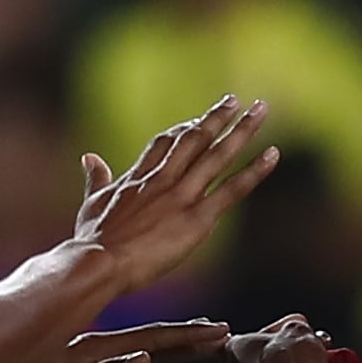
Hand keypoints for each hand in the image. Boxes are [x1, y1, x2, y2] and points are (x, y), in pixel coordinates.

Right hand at [73, 98, 279, 291]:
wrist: (97, 262)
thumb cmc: (92, 240)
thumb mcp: (92, 203)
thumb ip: (96, 178)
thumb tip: (89, 157)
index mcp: (138, 177)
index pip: (166, 143)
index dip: (185, 128)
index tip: (198, 118)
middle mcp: (163, 180)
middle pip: (195, 139)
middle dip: (216, 118)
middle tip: (235, 100)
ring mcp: (181, 197)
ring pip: (217, 156)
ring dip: (242, 131)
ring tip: (262, 110)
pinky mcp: (196, 219)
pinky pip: (231, 190)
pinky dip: (254, 171)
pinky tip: (272, 154)